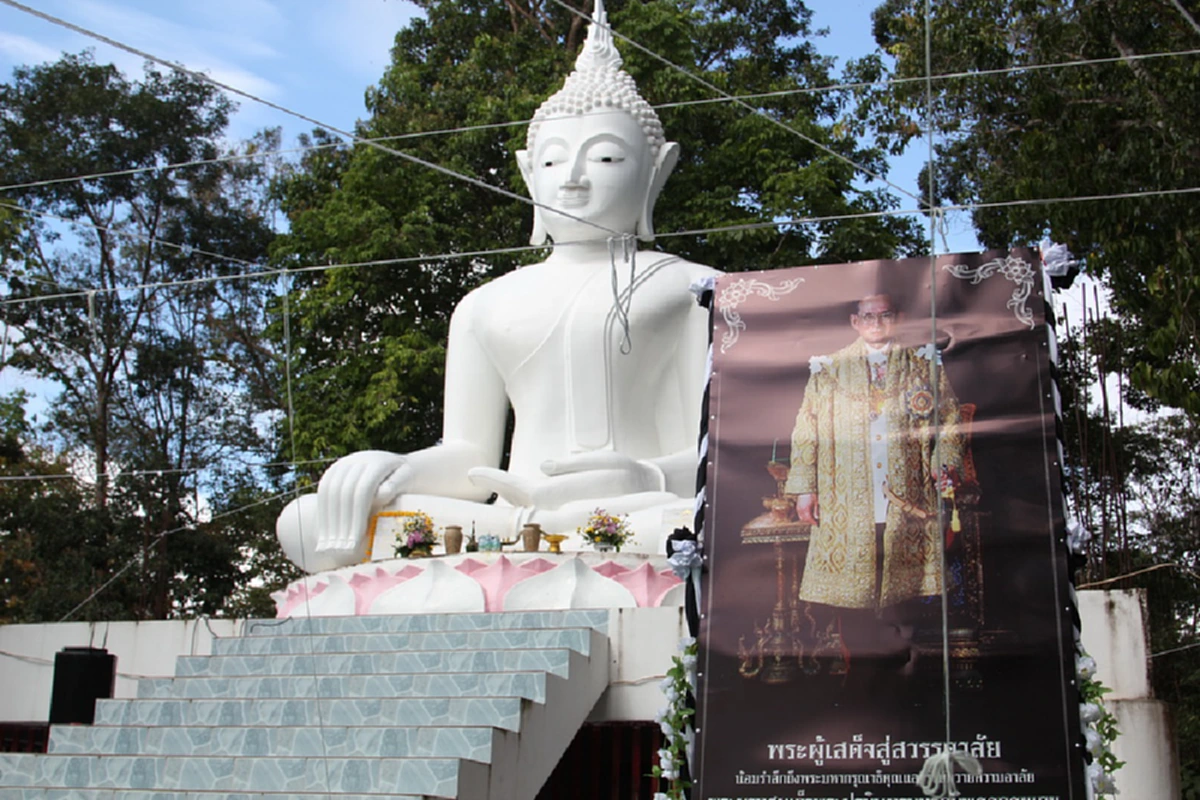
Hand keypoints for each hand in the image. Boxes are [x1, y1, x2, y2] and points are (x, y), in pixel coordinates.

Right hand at [316, 451, 409, 552]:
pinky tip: (325, 530)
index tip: (356, 541)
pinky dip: (323, 510)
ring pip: (330, 491)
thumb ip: (396, 485)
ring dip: (328, 518)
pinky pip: (324, 489)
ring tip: (331, 543)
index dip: (357, 516)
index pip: (363, 491)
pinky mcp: (336, 469)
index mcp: (378, 463)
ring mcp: (345, 462)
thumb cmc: (408, 480)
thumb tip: (382, 493)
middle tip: (342, 547)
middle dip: (341, 522)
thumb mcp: (408, 481)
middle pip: (344, 492)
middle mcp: (359, 459)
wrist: (400, 467)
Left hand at [468, 451, 666, 509]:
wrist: (644, 494)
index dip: (503, 483)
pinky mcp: (566, 513)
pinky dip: (519, 497)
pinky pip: (537, 507)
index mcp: (576, 495)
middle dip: (501, 486)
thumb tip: (543, 468)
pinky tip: (509, 490)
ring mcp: (565, 515)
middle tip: (475, 473)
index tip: (479, 473)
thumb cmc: (626, 473)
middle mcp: (566, 510)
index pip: (532, 492)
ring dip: (508, 493)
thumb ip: (573, 466)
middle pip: (524, 502)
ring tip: (486, 477)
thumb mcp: (607, 461)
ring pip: (528, 507)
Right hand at [795, 493, 819, 524]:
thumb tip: (817, 518)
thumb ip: (816, 510)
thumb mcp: (816, 502)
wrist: (805, 489)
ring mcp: (798, 508)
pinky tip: (808, 515)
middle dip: (810, 521)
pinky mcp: (798, 506)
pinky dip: (803, 516)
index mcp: (806, 509)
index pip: (809, 519)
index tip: (817, 525)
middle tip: (815, 522)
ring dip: (806, 519)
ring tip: (812, 519)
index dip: (813, 522)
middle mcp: (801, 510)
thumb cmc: (812, 494)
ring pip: (801, 517)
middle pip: (805, 519)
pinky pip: (800, 514)